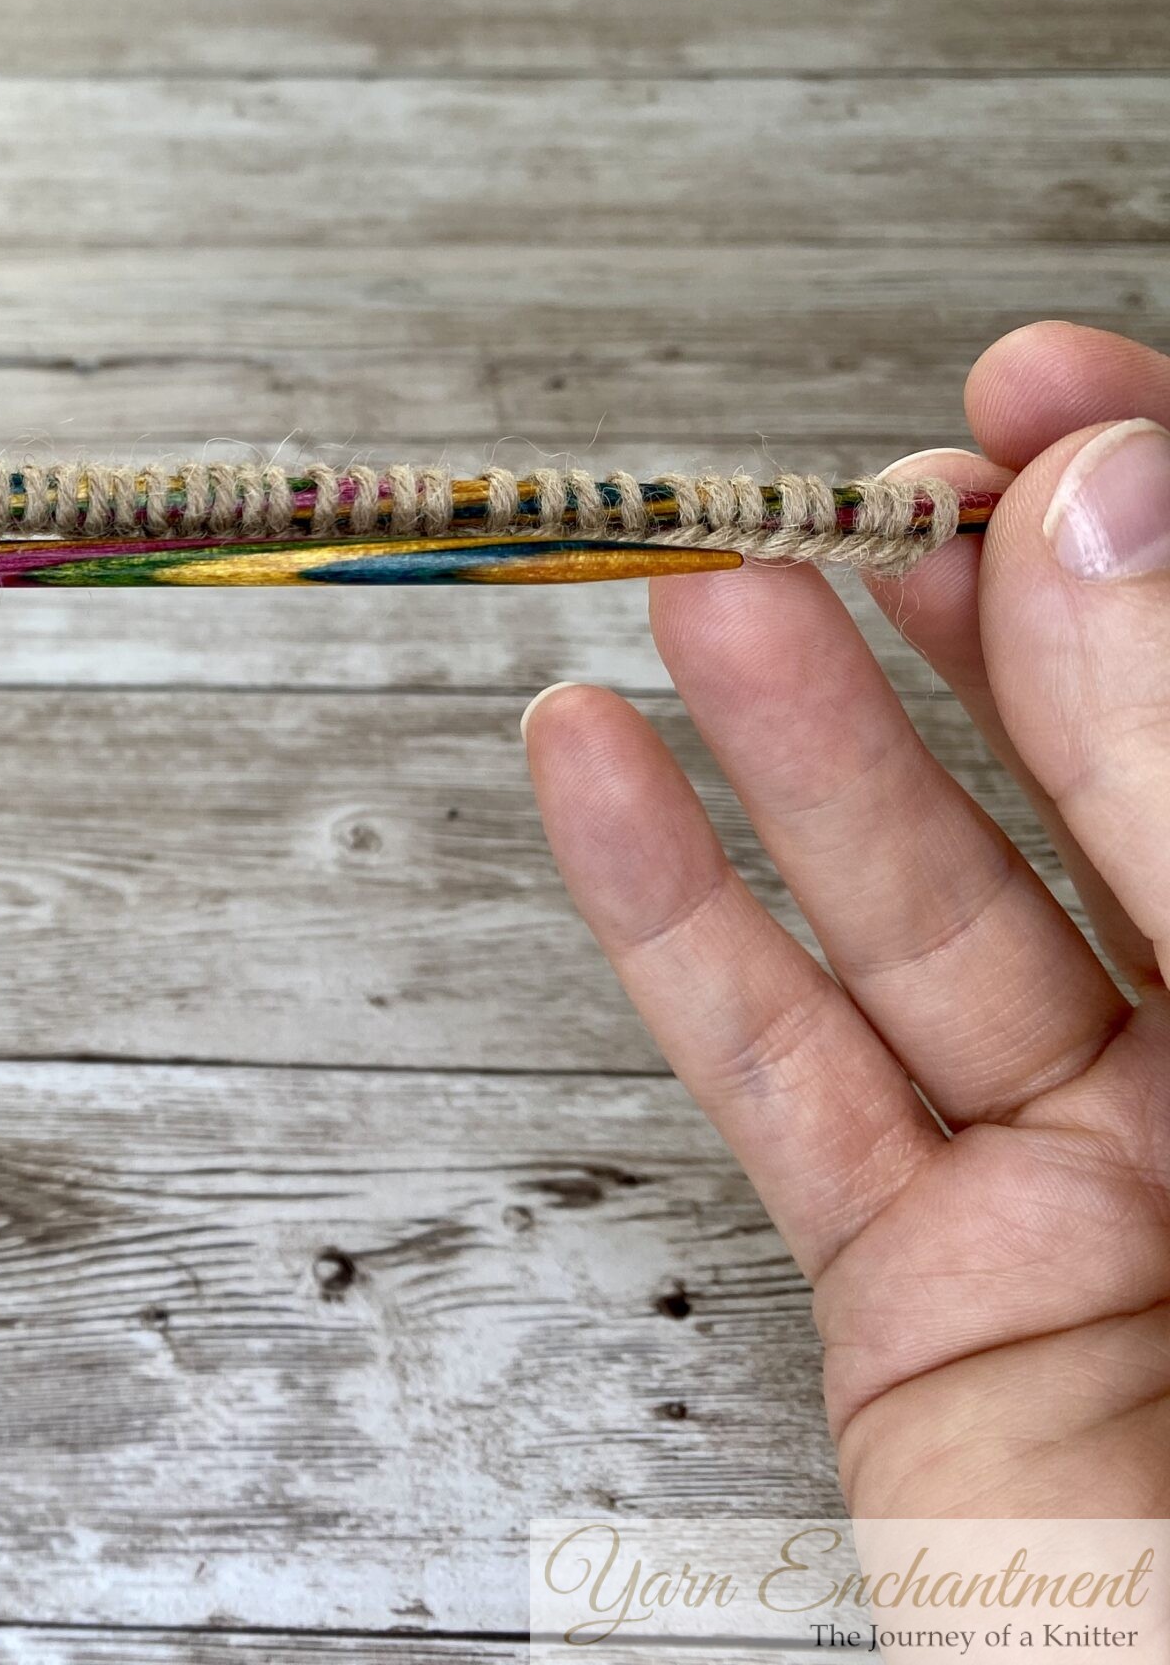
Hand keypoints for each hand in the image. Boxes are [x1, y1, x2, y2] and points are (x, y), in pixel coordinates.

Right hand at [526, 322, 1169, 1516]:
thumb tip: (1108, 522)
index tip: (1050, 402)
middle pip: (1115, 785)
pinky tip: (594, 778)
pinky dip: (665, 924)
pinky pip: (780, 1081)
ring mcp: (1110, 1194)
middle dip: (985, 621)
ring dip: (791, 745)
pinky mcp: (940, 1307)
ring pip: (925, 916)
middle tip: (876, 489)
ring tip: (700, 590)